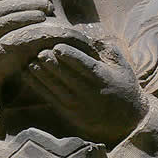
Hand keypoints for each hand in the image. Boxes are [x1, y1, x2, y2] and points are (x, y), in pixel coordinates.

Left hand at [25, 42, 148, 145]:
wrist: (128, 121)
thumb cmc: (124, 87)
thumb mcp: (122, 67)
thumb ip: (108, 50)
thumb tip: (89, 36)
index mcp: (103, 78)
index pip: (85, 66)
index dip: (71, 56)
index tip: (58, 47)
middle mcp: (90, 92)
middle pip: (67, 76)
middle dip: (51, 63)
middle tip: (38, 52)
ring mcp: (78, 104)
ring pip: (55, 87)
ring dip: (41, 74)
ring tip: (30, 62)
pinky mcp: (69, 114)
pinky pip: (50, 98)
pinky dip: (38, 86)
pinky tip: (29, 74)